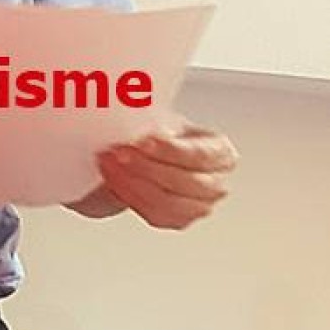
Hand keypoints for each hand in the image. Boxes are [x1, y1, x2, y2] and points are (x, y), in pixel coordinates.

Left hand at [95, 122, 238, 229]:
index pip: (200, 155)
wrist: (140, 150)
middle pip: (186, 182)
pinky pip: (156, 215)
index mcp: (219, 151)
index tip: (143, 141)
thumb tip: (135, 110)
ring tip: (110, 165)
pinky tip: (115, 181)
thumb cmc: (155, 131)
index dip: (170, 151)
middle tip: (119, 153)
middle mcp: (215, 181)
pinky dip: (132, 198)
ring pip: (170, 204)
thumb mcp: (158, 115)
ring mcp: (199, 205)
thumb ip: (153, 117)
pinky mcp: (177, 220)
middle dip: (148, 168)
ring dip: (135, 184)